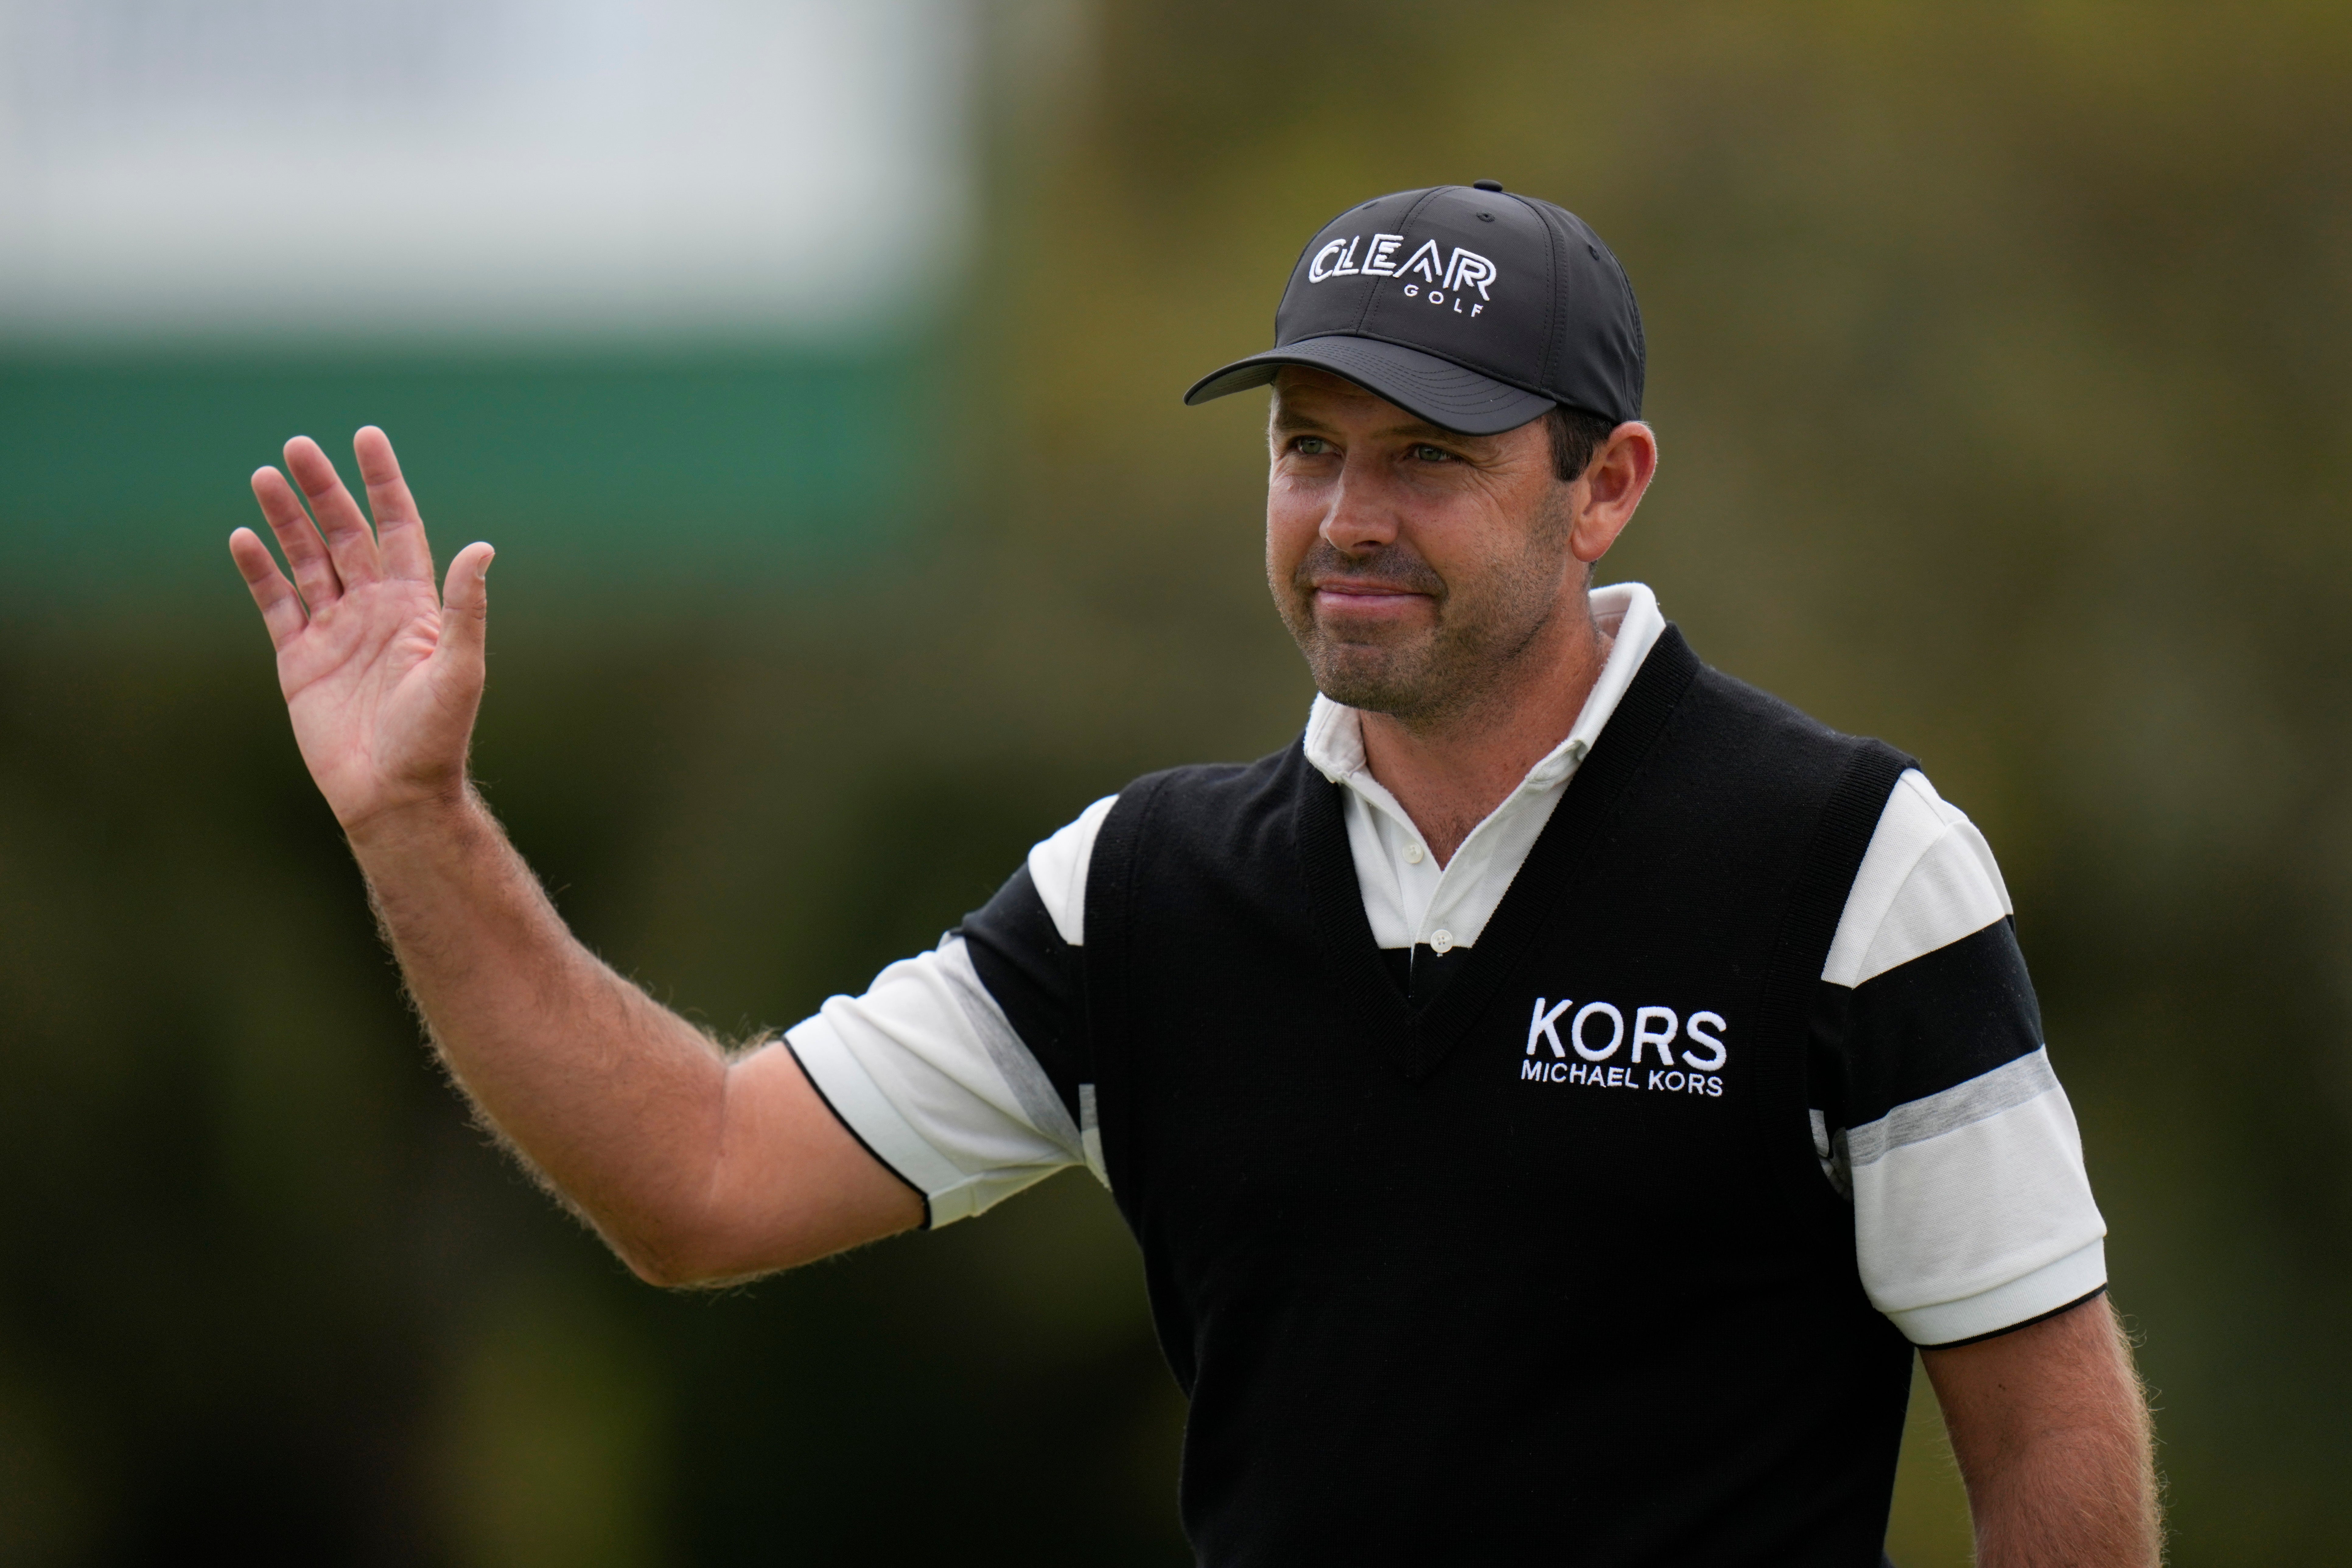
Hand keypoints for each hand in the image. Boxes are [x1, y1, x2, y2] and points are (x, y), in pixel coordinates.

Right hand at [230, 427, 494, 830]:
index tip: (367, 437)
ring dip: (286, 520)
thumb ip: (464, 608)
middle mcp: (374, 610)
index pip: (398, 528)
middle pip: (345, 535)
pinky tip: (243, 537)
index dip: (383, 484)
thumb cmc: (434, 737)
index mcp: (414, 606)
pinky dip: (259, 571)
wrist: (393, 792)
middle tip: (297, 447)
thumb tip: (482, 548)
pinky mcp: (300, 659)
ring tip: (265, 475)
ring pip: (307, 560)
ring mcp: (335, 632)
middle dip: (323, 491)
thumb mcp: (458, 669)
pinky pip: (276, 604)